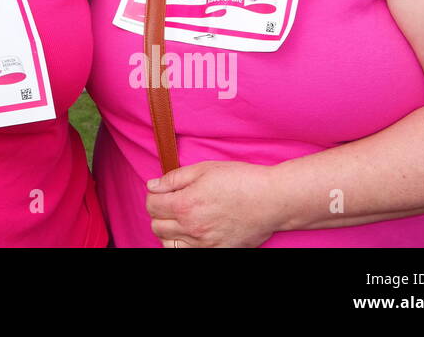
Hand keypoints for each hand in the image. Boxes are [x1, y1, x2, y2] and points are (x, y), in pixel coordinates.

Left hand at [145, 160, 282, 247]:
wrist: (272, 199)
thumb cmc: (240, 180)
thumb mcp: (203, 169)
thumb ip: (173, 179)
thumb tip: (152, 186)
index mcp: (185, 205)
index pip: (151, 205)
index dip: (153, 195)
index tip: (162, 191)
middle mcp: (192, 228)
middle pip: (156, 226)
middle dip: (158, 212)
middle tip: (171, 203)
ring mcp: (205, 244)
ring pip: (168, 244)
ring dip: (168, 231)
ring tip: (180, 219)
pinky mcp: (219, 251)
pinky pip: (189, 253)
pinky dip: (185, 244)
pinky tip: (192, 232)